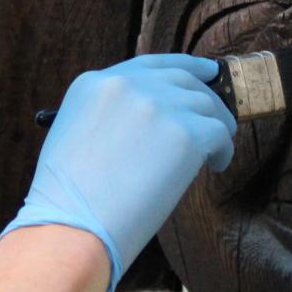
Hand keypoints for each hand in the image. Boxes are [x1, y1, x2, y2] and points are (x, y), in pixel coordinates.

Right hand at [1, 54, 235, 291]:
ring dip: (215, 129)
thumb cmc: (69, 200)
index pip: (150, 65)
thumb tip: (154, 121)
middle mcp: (128, 85)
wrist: (73, 227)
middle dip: (205, 99)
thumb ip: (110, 115)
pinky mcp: (186, 132)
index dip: (183, 68)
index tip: (204, 73)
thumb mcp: (73, 136)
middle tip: (218, 119)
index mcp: (95, 84)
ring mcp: (159, 106)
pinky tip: (214, 166)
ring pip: (207, 106)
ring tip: (212, 154)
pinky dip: (222, 152)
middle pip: (184, 80)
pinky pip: (220, 134)